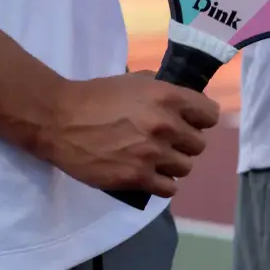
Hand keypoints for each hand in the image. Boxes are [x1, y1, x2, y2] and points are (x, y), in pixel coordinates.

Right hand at [41, 72, 219, 197]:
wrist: (59, 120)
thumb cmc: (95, 96)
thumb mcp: (132, 81)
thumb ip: (161, 90)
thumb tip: (181, 102)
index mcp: (167, 97)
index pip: (209, 115)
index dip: (200, 119)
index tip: (189, 122)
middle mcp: (165, 126)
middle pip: (199, 144)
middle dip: (184, 143)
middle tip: (166, 142)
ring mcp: (152, 154)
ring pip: (185, 167)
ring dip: (172, 164)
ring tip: (155, 160)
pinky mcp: (137, 177)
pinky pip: (169, 188)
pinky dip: (162, 183)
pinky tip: (150, 175)